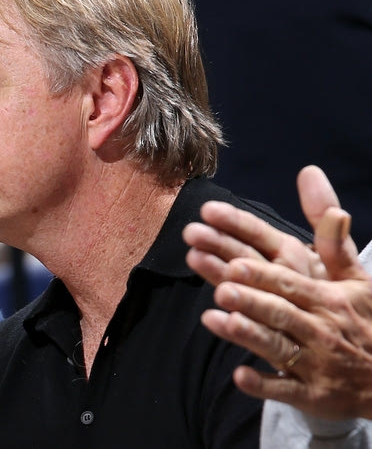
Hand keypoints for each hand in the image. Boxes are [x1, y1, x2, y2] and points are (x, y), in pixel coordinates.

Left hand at [182, 166, 371, 419]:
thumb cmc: (364, 319)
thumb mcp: (355, 277)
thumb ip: (327, 231)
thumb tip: (309, 175)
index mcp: (327, 297)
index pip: (289, 278)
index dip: (262, 269)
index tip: (233, 260)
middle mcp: (320, 327)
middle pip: (281, 309)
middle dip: (253, 296)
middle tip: (222, 283)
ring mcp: (317, 363)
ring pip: (279, 347)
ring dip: (248, 334)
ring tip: (214, 318)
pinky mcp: (312, 394)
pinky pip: (286, 390)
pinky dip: (264, 384)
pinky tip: (238, 375)